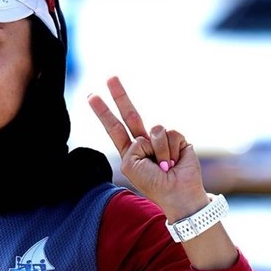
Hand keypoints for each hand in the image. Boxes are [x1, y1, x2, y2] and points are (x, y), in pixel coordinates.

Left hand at [88, 76, 208, 219]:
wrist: (177, 193)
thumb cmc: (153, 184)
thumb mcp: (131, 166)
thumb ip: (131, 146)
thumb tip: (147, 134)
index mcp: (129, 149)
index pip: (113, 127)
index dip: (103, 112)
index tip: (91, 96)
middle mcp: (144, 141)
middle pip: (130, 114)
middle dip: (120, 95)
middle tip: (110, 77)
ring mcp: (161, 139)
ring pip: (154, 130)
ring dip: (159, 151)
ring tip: (164, 166)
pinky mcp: (178, 138)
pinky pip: (170, 133)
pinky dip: (171, 149)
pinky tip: (175, 161)